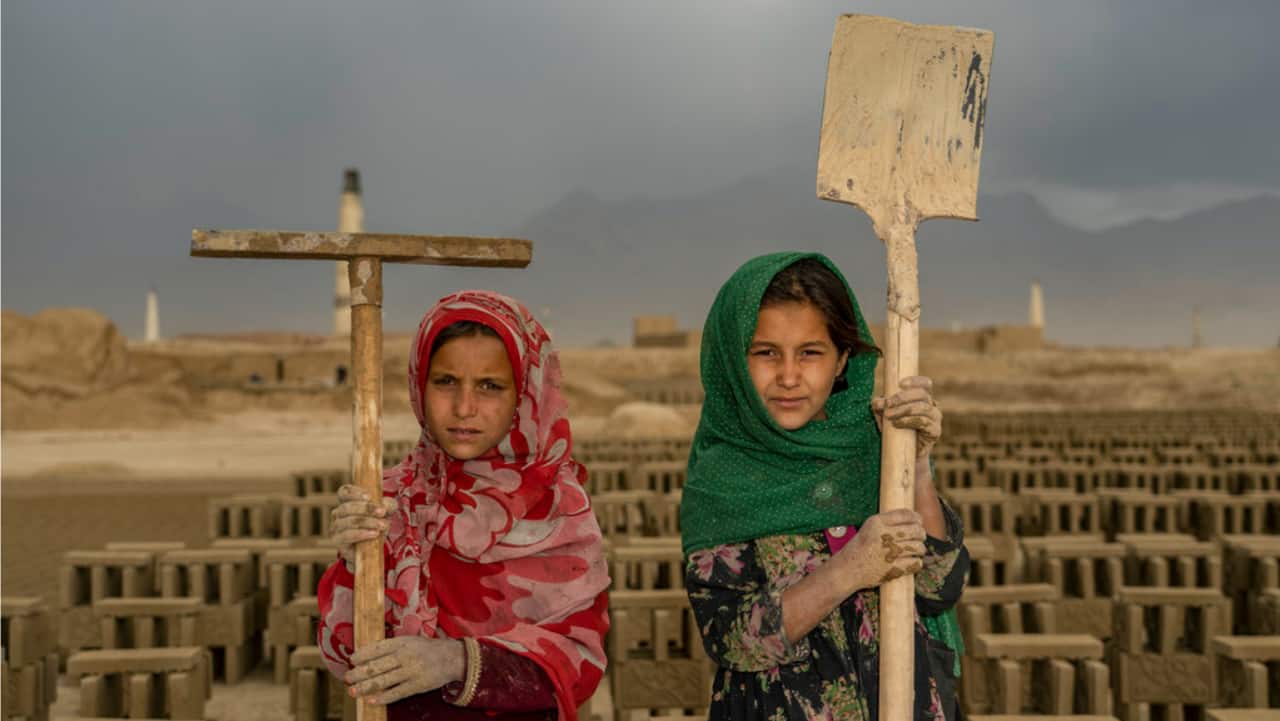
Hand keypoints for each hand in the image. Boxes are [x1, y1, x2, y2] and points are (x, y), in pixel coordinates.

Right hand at [331, 484, 396, 567]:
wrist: (371, 549)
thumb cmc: (376, 524)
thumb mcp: (385, 513)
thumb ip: (388, 505)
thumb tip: (386, 505)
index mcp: (347, 501)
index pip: (344, 492)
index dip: (354, 492)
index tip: (369, 496)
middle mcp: (338, 513)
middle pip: (347, 507)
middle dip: (366, 508)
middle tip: (382, 512)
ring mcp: (335, 526)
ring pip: (349, 521)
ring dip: (367, 522)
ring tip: (382, 525)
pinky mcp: (337, 540)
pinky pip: (347, 535)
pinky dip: (361, 534)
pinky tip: (374, 534)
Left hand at [344, 635, 464, 704]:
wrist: (452, 658)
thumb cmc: (426, 649)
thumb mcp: (410, 641)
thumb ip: (391, 647)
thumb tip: (366, 655)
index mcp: (403, 642)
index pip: (378, 648)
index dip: (363, 655)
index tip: (352, 660)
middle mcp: (406, 656)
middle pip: (378, 666)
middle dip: (360, 673)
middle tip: (347, 678)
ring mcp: (412, 671)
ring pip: (384, 680)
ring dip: (366, 686)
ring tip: (353, 691)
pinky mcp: (418, 685)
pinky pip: (397, 692)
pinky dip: (383, 697)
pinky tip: (371, 700)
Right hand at [833, 509, 926, 592]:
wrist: (847, 570)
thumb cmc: (859, 548)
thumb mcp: (868, 528)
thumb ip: (887, 522)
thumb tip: (915, 518)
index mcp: (876, 522)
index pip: (905, 514)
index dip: (916, 517)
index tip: (918, 521)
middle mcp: (883, 536)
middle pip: (915, 530)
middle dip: (921, 533)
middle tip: (920, 536)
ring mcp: (889, 553)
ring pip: (918, 547)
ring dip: (920, 548)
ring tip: (917, 549)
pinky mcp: (894, 569)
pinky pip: (915, 563)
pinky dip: (917, 562)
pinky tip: (913, 560)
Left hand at [871, 376, 942, 458]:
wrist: (905, 454)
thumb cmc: (896, 430)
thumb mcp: (885, 416)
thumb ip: (881, 407)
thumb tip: (876, 402)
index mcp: (923, 398)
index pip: (925, 384)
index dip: (915, 381)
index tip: (900, 383)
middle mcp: (932, 406)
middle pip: (922, 394)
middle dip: (902, 397)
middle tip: (887, 403)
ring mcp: (936, 419)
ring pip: (923, 407)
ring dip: (903, 409)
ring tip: (888, 415)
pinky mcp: (935, 432)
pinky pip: (923, 422)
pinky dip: (908, 421)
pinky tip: (897, 424)